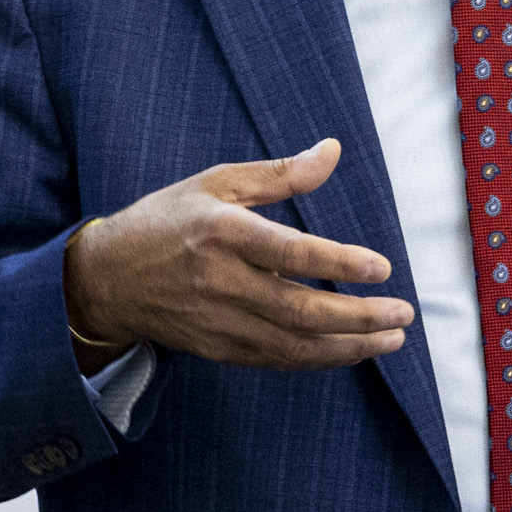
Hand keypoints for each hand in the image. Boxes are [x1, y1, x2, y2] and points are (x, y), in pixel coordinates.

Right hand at [64, 139, 412, 370]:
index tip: (382, 268)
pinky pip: (277, 360)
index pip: (292, 253)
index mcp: (223, 232)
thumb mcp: (217, 182)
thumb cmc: (167, 220)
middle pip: (301, 309)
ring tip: (392, 339)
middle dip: (360, 317)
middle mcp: (221, 281)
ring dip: (350, 346)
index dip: (340, 263)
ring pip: (295, 344)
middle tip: (404, 313)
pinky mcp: (218, 348)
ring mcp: (219, 320)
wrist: (107, 278)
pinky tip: (351, 351)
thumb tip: (332, 151)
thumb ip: (279, 173)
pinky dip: (319, 360)